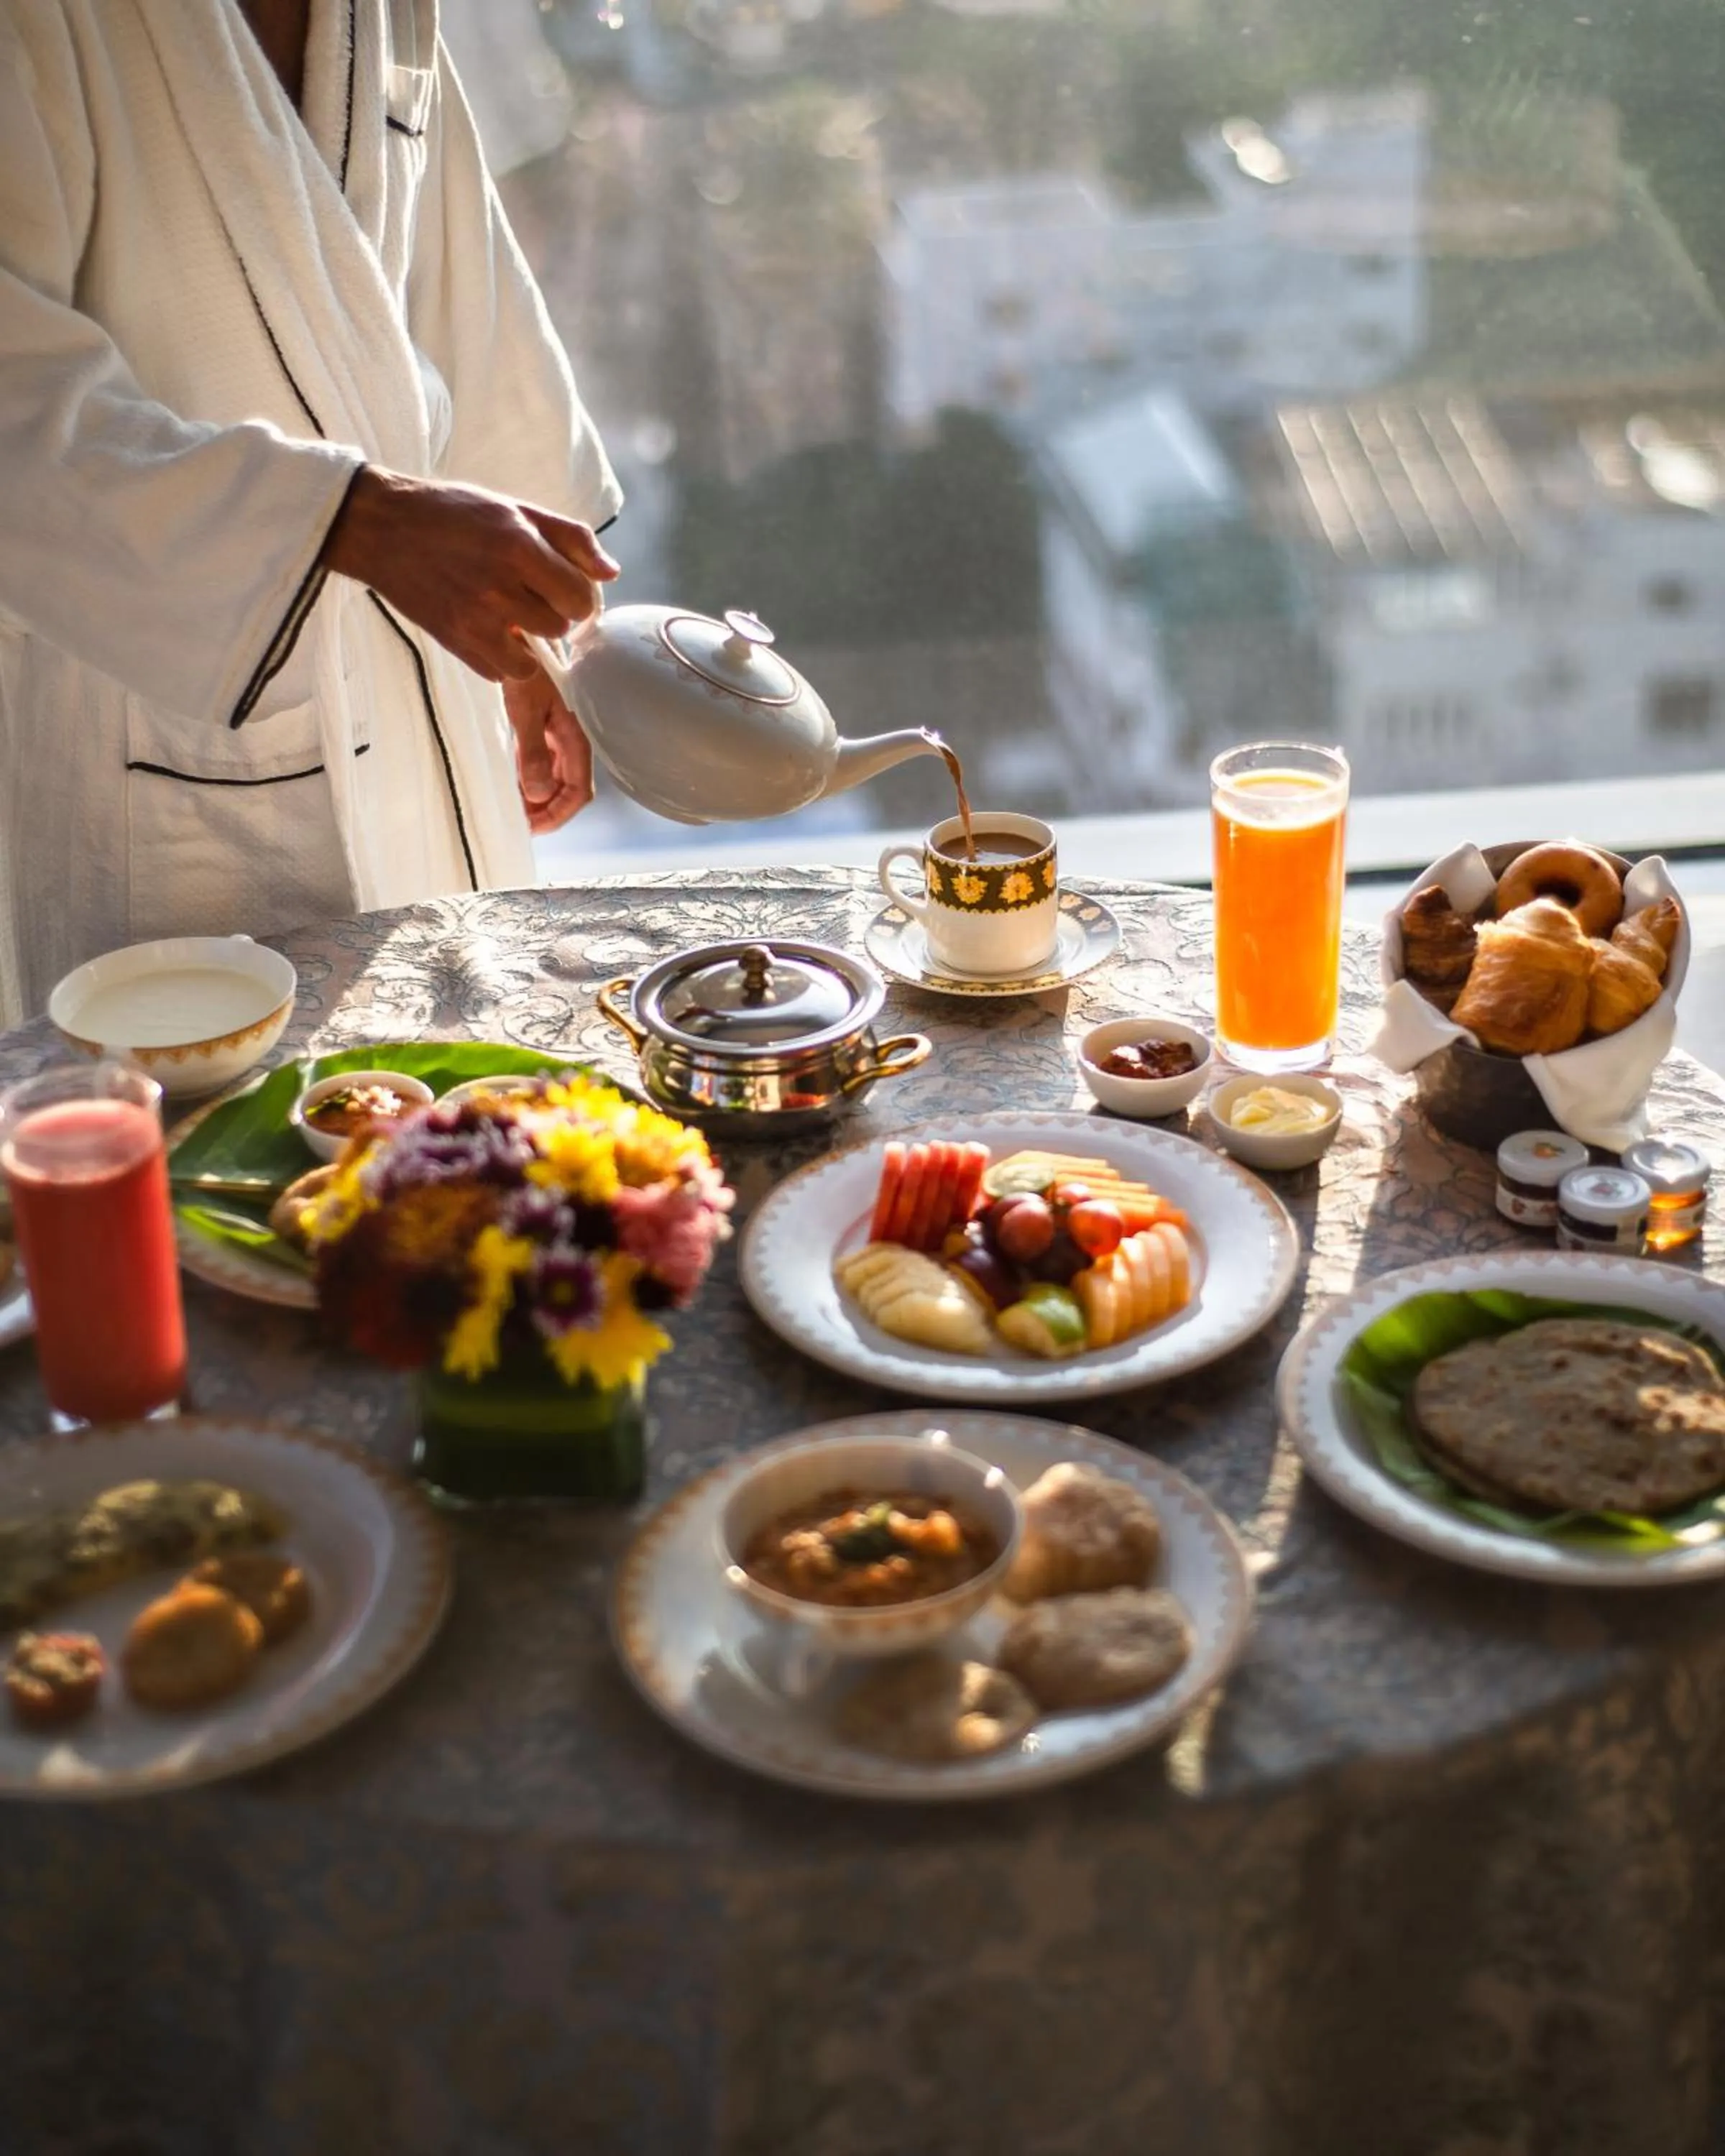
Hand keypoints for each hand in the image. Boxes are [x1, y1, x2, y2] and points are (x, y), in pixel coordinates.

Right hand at [320, 465, 618, 681]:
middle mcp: (501, 587)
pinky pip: (501, 672)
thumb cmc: (452, 513)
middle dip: (551, 613)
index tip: (562, 589)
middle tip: (528, 596)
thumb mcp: (514, 509)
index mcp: (520, 547)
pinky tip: (486, 629)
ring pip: (534, 658)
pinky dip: (501, 657)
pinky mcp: (456, 642)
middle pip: (560, 627)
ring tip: (507, 613)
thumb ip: (570, 538)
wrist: (382, 527)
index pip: (581, 598)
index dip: (578, 596)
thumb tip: (611, 573)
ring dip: (528, 640)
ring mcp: (477, 620)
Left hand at [504, 664, 594, 831]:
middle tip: (516, 822)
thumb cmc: (524, 667)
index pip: (577, 792)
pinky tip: (510, 782)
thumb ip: (532, 753)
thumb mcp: (525, 709)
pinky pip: (540, 762)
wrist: (518, 632)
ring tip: (511, 807)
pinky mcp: (542, 726)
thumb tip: (537, 796)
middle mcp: (570, 740)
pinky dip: (527, 778)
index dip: (557, 815)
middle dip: (545, 810)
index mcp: (574, 738)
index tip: (531, 828)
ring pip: (553, 777)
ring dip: (536, 796)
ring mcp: (557, 733)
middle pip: (566, 789)